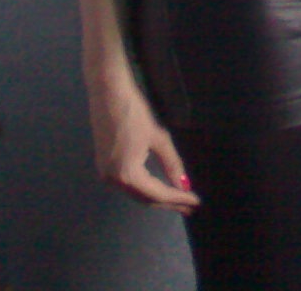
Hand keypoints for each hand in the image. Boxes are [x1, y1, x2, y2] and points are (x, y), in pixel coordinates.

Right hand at [88, 79, 200, 215]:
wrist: (108, 94)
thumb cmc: (135, 113)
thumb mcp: (158, 138)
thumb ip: (171, 164)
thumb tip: (183, 184)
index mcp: (126, 174)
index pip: (157, 194)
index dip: (177, 198)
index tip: (196, 202)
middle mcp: (112, 180)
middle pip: (145, 198)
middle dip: (168, 202)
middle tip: (190, 206)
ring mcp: (105, 173)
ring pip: (136, 192)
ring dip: (157, 197)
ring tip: (179, 199)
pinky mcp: (104, 165)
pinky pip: (128, 184)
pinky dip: (145, 188)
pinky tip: (158, 187)